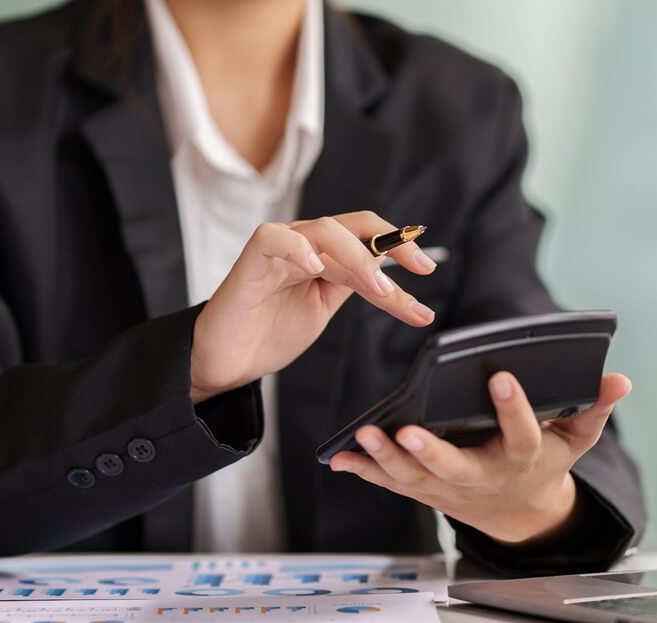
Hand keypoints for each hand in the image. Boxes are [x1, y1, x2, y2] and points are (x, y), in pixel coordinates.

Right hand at [189, 211, 437, 401]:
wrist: (229, 361)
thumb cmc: (270, 332)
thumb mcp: (325, 308)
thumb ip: (353, 286)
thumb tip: (395, 280)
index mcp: (324, 255)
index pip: (368, 238)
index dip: (399, 247)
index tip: (426, 268)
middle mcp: (304, 244)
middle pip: (353, 226)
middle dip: (391, 244)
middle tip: (417, 270)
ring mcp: (279, 249)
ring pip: (324, 230)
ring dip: (357, 255)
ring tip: (378, 284)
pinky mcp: (251, 260)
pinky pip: (274, 238)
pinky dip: (297, 247)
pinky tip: (315, 266)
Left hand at [328, 371, 632, 542]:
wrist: (520, 513)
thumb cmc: (545, 463)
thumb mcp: (576, 439)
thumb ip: (594, 409)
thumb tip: (620, 379)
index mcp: (521, 457)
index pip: (520, 432)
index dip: (512, 407)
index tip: (500, 377)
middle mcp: (482, 475)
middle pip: (454, 467)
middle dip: (429, 451)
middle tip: (407, 430)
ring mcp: (450, 487)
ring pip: (415, 478)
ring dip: (387, 460)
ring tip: (362, 436)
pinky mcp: (426, 490)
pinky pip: (393, 482)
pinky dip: (367, 471)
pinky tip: (340, 457)